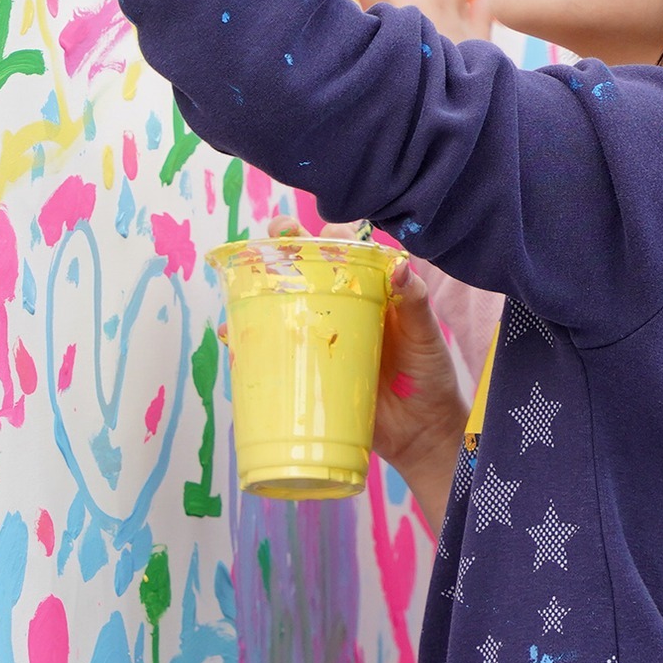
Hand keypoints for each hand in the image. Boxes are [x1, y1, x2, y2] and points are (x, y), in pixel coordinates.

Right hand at [268, 216, 465, 526]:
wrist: (421, 433)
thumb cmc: (428, 376)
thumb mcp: (426, 335)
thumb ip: (416, 302)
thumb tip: (399, 267)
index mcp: (372, 290)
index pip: (346, 249)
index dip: (329, 233)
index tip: (319, 229)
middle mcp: (343, 307)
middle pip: (308, 268)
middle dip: (285, 246)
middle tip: (274, 238)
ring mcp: (323, 336)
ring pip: (285, 303)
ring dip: (258, 288)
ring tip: (242, 283)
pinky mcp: (310, 368)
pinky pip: (276, 348)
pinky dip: (250, 339)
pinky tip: (234, 335)